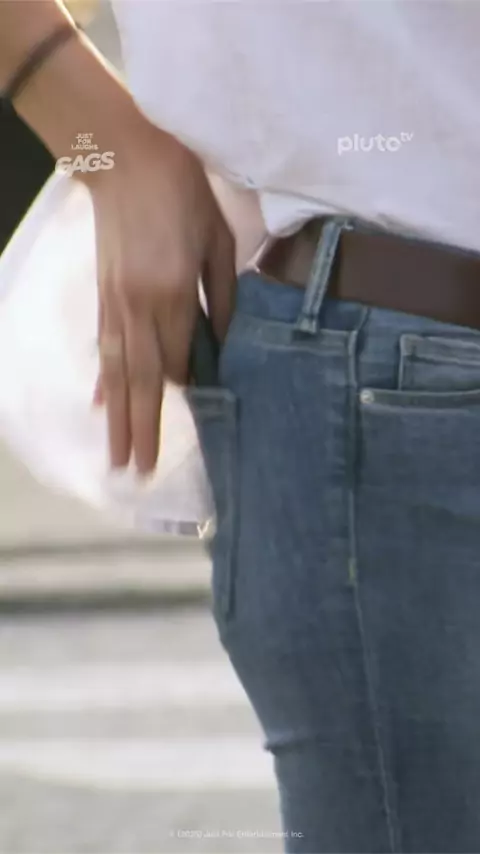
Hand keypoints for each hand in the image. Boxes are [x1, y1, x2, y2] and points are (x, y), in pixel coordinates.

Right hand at [88, 119, 235, 473]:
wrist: (124, 156)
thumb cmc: (182, 193)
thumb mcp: (219, 239)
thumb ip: (223, 297)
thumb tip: (225, 345)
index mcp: (174, 294)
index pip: (179, 361)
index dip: (185, 394)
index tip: (192, 420)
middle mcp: (139, 309)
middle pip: (140, 381)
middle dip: (139, 429)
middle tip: (136, 472)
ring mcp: (115, 305)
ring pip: (117, 373)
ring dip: (117, 417)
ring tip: (116, 456)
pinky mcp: (104, 297)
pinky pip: (105, 349)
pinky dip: (103, 380)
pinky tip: (99, 404)